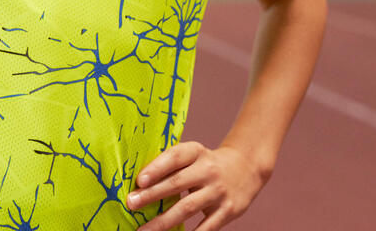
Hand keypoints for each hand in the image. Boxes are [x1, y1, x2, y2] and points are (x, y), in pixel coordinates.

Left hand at [126, 141, 265, 229]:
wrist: (245, 167)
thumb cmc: (206, 163)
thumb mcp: (194, 155)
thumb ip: (173, 165)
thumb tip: (140, 183)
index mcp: (196, 152)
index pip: (175, 157)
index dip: (157, 168)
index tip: (139, 180)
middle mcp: (207, 170)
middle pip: (177, 183)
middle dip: (152, 195)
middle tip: (131, 203)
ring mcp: (218, 191)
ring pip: (187, 208)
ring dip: (163, 221)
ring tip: (143, 230)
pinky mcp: (227, 211)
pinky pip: (205, 228)